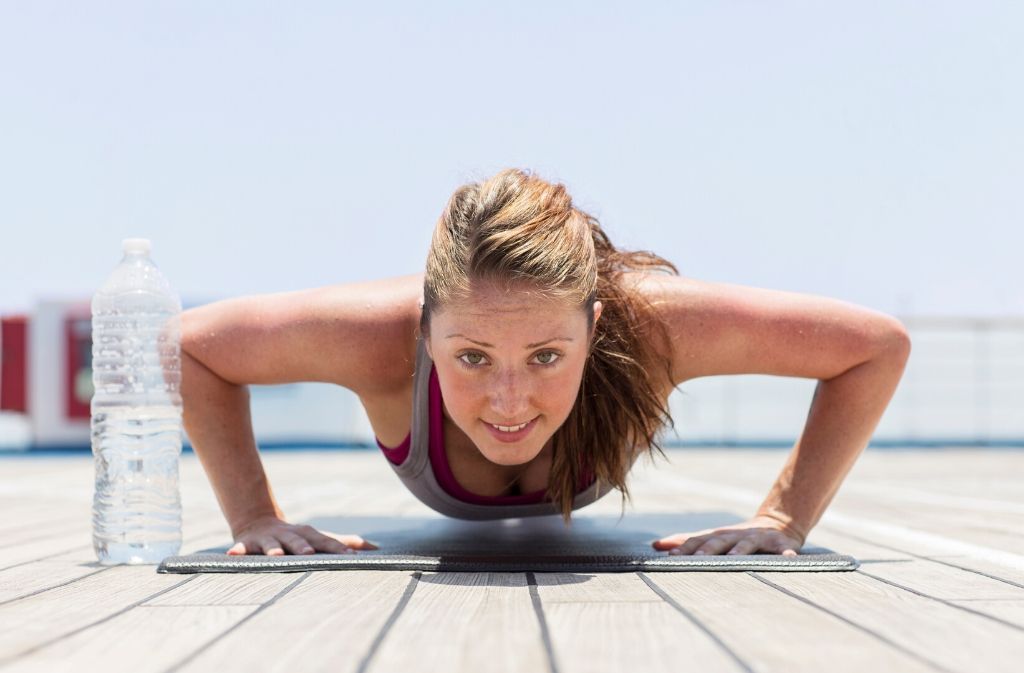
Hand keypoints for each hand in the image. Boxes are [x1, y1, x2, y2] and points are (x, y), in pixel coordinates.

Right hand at [227, 515, 379, 555]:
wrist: (259, 522)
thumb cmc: (297, 537)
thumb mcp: (319, 538)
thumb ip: (345, 543)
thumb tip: (377, 548)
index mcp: (308, 535)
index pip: (326, 542)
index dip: (338, 548)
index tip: (353, 557)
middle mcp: (289, 535)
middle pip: (299, 540)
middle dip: (304, 546)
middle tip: (310, 554)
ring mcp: (268, 539)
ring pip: (271, 544)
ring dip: (273, 549)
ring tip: (275, 556)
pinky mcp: (248, 544)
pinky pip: (242, 548)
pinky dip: (238, 551)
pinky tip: (232, 554)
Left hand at [651, 515, 804, 556]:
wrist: (775, 524)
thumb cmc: (736, 538)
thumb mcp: (712, 538)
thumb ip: (685, 542)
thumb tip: (655, 545)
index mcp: (718, 536)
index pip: (697, 540)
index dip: (684, 547)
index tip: (669, 556)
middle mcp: (736, 535)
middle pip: (719, 541)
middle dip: (708, 549)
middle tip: (697, 559)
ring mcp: (758, 538)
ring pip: (748, 543)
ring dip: (741, 550)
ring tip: (735, 558)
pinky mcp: (781, 544)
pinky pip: (785, 550)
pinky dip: (787, 555)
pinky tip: (789, 560)